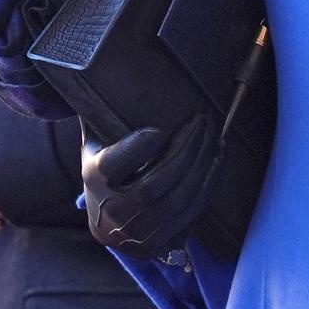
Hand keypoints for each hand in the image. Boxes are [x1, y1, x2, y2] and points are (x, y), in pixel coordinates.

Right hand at [80, 117, 218, 257]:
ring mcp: (138, 229)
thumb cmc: (102, 172)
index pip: (112, 166)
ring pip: (178, 198)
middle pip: (154, 183)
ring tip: (212, 135)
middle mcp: (115, 209)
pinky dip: (207, 184)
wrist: (105, 226)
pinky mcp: (159, 240)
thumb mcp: (93, 145)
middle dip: (184, 151)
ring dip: (201, 165)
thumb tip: (97, 67)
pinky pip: (191, 211)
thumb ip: (98, 114)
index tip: (158, 130)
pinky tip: (215, 159)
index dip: (135, 150)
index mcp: (95, 180)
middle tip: (201, 121)